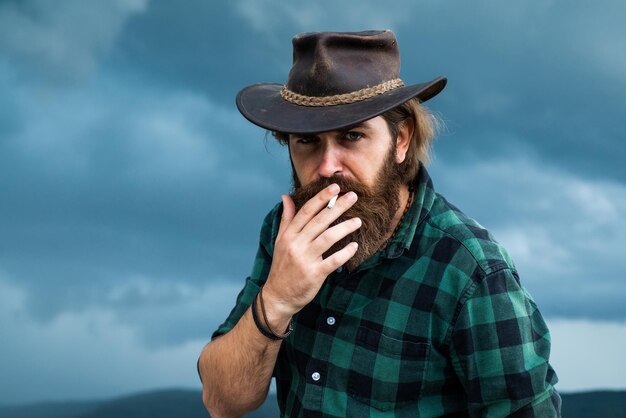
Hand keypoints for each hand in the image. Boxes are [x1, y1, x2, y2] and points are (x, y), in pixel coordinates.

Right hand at [263, 183, 360, 320]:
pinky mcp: (314, 274)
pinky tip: (354, 246)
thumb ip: (287, 219)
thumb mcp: (281, 241)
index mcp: (289, 235)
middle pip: (319, 221)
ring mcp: (305, 260)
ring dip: (344, 228)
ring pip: (328, 238)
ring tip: (358, 221)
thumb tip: (286, 197)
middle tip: (352, 196)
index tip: (334, 187)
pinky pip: (333, 261)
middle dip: (337, 207)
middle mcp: (296, 245)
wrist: (279, 295)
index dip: (320, 198)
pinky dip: (345, 253)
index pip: (306, 212)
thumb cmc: (282, 266)